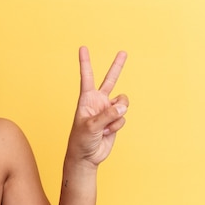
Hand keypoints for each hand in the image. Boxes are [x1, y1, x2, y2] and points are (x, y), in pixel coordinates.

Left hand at [68, 46, 128, 165]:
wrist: (86, 156)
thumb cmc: (81, 140)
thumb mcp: (91, 126)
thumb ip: (108, 115)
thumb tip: (123, 106)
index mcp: (87, 99)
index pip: (86, 77)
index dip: (85, 62)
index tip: (82, 48)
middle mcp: (98, 102)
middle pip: (110, 80)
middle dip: (117, 67)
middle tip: (123, 52)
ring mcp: (108, 110)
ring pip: (122, 103)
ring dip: (117, 114)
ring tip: (105, 126)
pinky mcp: (115, 120)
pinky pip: (123, 118)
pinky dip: (117, 126)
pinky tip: (107, 132)